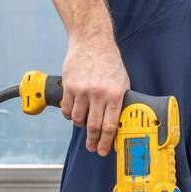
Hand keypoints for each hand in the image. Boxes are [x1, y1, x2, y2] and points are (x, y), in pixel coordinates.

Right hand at [62, 33, 129, 155]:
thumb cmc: (108, 60)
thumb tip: (118, 121)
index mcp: (114, 94)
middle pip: (94, 127)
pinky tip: (75, 114)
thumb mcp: (122, 81)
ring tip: (84, 125)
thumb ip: (119, 100)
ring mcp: (82, 91)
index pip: (110, 125)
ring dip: (81, 126)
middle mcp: (98, 94)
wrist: (91, 41)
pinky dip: (70, 116)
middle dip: (93, 141)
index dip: (106, 142)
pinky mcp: (69, 86)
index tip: (103, 150)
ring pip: (79, 120)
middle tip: (92, 148)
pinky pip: (68, 110)